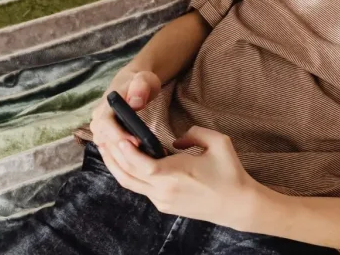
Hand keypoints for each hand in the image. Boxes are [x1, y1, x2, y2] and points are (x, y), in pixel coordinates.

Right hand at [91, 69, 160, 152]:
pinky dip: (120, 156)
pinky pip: (109, 150)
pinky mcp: (105, 136)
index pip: (105, 123)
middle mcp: (97, 119)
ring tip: (142, 158)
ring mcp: (99, 129)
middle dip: (122, 149)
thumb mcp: (144, 79)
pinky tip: (135, 160)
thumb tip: (135, 103)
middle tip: (142, 154)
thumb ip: (140, 88)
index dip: (118, 134)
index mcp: (104, 106)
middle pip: (104, 139)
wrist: (132, 83)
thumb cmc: (139, 82)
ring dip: (121, 155)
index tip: (136, 142)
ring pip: (105, 147)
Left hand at [103, 127, 259, 230]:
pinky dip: (129, 174)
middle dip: (112, 156)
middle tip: (102, 138)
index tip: (118, 136)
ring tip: (107, 150)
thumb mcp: (219, 142)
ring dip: (116, 167)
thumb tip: (176, 139)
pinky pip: (140, 189)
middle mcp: (163, 190)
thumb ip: (194, 133)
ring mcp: (161, 200)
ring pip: (129, 184)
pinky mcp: (164, 206)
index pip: (141, 164)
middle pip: (127, 175)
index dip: (126, 151)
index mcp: (175, 174)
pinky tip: (128, 164)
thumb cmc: (230, 173)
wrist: (237, 204)